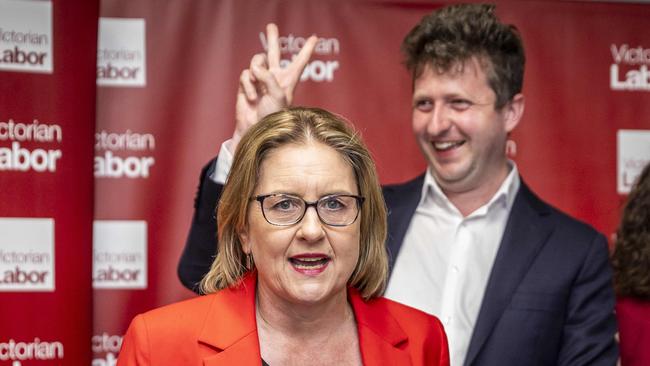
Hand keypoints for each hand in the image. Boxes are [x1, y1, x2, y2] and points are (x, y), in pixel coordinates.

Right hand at [232, 23, 317, 149]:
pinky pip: (246, 74)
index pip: (299, 61)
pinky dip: (248, 85)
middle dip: (272, 39)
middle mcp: (274, 77)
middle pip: (274, 52)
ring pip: (257, 60)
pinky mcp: (247, 84)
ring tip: (258, 85)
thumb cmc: (272, 116)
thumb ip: (269, 77)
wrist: (255, 129)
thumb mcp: (278, 94)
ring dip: (256, 70)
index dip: (307, 50)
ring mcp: (260, 80)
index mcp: (288, 80)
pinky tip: (251, 97)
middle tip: (271, 26)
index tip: (315, 38)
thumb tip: (255, 68)